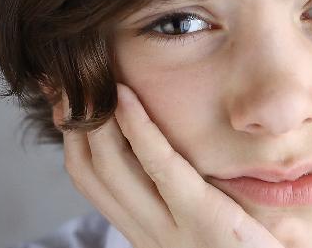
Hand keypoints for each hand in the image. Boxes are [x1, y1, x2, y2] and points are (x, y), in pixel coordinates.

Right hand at [57, 83, 284, 247]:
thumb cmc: (246, 245)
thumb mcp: (203, 219)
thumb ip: (180, 192)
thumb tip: (160, 151)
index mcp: (145, 232)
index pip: (92, 182)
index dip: (75, 138)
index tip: (71, 102)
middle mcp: (147, 234)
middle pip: (91, 171)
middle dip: (74, 123)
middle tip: (66, 82)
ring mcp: (169, 230)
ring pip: (112, 168)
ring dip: (97, 118)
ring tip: (92, 80)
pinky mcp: (201, 217)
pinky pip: (159, 166)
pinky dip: (138, 127)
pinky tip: (125, 96)